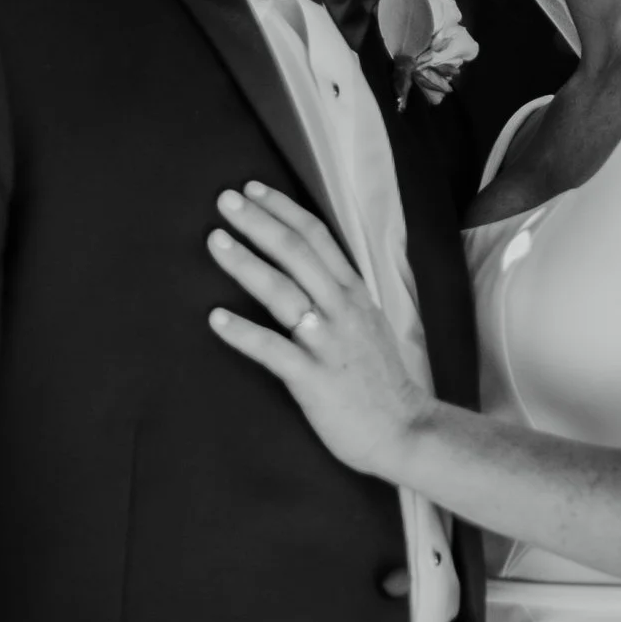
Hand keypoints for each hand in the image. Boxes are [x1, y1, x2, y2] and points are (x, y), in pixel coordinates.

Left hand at [207, 184, 426, 480]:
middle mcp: (342, 311)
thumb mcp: (367, 324)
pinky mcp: (314, 380)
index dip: (284, 210)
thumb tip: (308, 269)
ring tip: (215, 242)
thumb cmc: (379, 382)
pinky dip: (243, 333)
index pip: (318, 238)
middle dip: (259, 223)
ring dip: (246, 264)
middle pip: (297, 254)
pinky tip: (215, 318)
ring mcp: (328, 344)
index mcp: (353, 295)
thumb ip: (339, 295)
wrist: (405, 431)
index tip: (253, 190)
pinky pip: (273, 351)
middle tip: (224, 200)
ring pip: (283, 293)